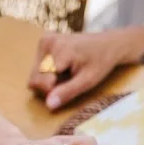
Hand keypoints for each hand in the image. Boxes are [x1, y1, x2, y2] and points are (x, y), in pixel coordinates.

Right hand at [28, 23, 143, 110]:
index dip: (53, 90)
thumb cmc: (101, 62)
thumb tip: (48, 105)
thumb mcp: (88, 81)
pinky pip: (38, 66)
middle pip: (34, 77)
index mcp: (58, 49)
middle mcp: (47, 41)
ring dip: (48, 80)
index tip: (69, 86)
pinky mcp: (44, 41)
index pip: (40, 81)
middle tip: (68, 81)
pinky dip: (48, 72)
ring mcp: (45, 39)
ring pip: (35, 73)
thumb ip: (67, 92)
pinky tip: (63, 68)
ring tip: (66, 74)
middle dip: (49, 86)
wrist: (109, 43)